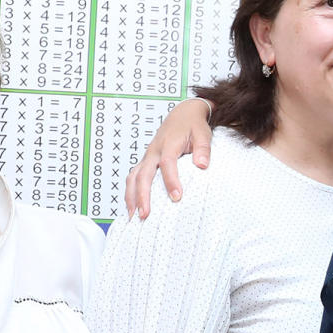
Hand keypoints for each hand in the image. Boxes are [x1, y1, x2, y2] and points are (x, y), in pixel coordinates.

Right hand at [125, 97, 213, 217]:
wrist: (182, 115)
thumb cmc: (193, 126)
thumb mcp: (203, 133)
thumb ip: (203, 149)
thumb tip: (202, 165)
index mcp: (169, 144)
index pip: (167, 164)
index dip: (171, 181)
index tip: (176, 197)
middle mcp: (154, 152)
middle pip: (143, 174)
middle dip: (143, 195)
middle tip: (146, 214)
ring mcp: (147, 157)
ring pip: (133, 177)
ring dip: (131, 197)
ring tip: (134, 217)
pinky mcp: (145, 162)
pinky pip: (132, 178)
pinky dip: (130, 193)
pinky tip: (132, 209)